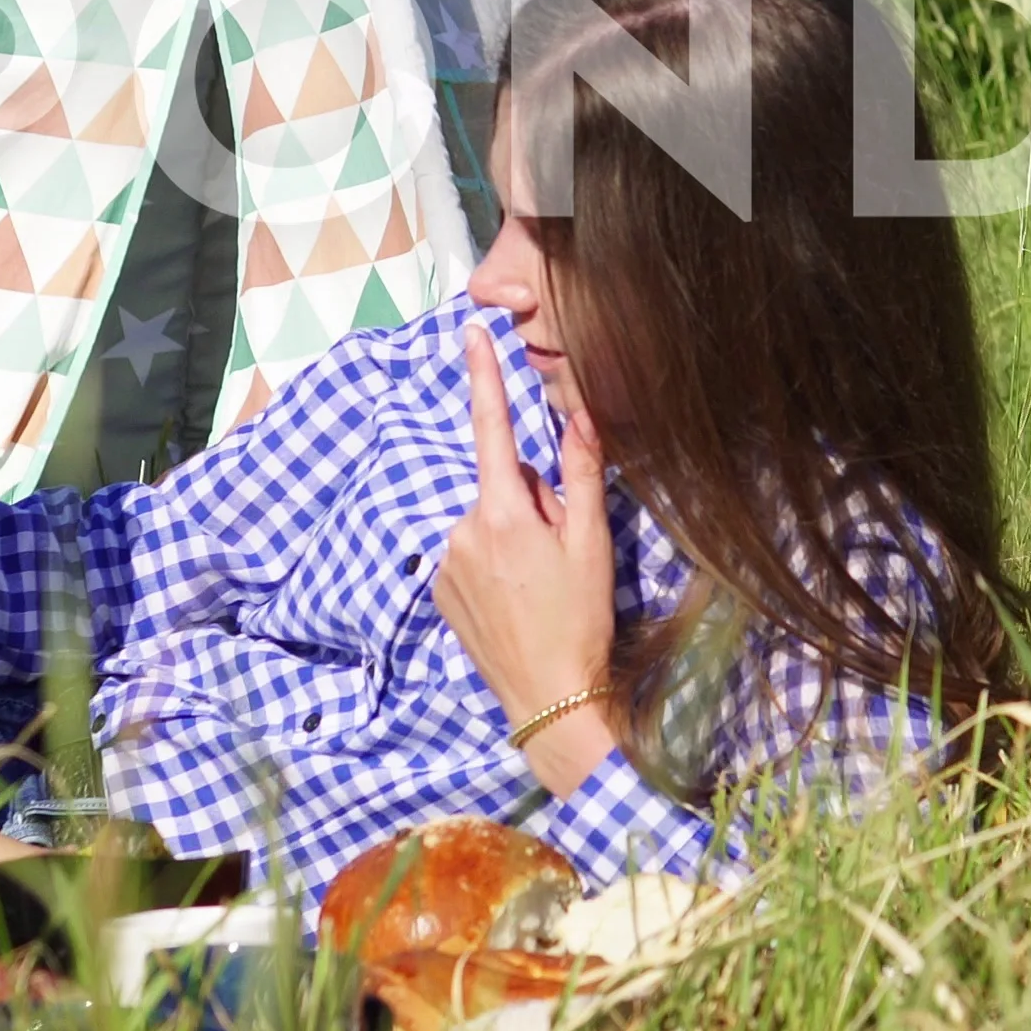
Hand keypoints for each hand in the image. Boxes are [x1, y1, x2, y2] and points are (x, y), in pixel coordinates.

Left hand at [430, 328, 619, 797]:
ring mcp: (446, 562)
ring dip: (512, 536)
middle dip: (531, 500)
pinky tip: (515, 599)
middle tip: (560, 549)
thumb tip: (579, 413)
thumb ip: (581, 473)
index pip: (493, 427)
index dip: (484, 375)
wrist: (548, 698)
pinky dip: (493, 564)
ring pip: (487, 521)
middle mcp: (463, 529)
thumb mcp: (591, 543)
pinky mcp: (439, 591)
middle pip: (503, 485)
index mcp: (503, 511)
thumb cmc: (580, 619)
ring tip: (539, 584)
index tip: (471, 332)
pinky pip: (470, 554)